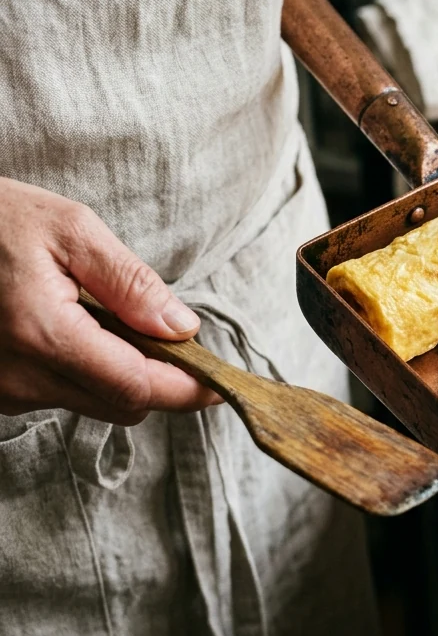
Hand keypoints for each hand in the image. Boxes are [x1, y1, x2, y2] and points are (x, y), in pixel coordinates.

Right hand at [0, 177, 220, 424]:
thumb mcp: (70, 230)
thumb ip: (131, 283)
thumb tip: (183, 329)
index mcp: (44, 336)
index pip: (138, 388)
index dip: (187, 390)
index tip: (218, 382)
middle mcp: (18, 378)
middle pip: (122, 406)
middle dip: (157, 379)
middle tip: (167, 335)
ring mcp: (0, 391)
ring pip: (91, 402)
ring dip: (117, 373)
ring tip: (101, 317)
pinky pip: (58, 395)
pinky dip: (81, 371)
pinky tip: (69, 328)